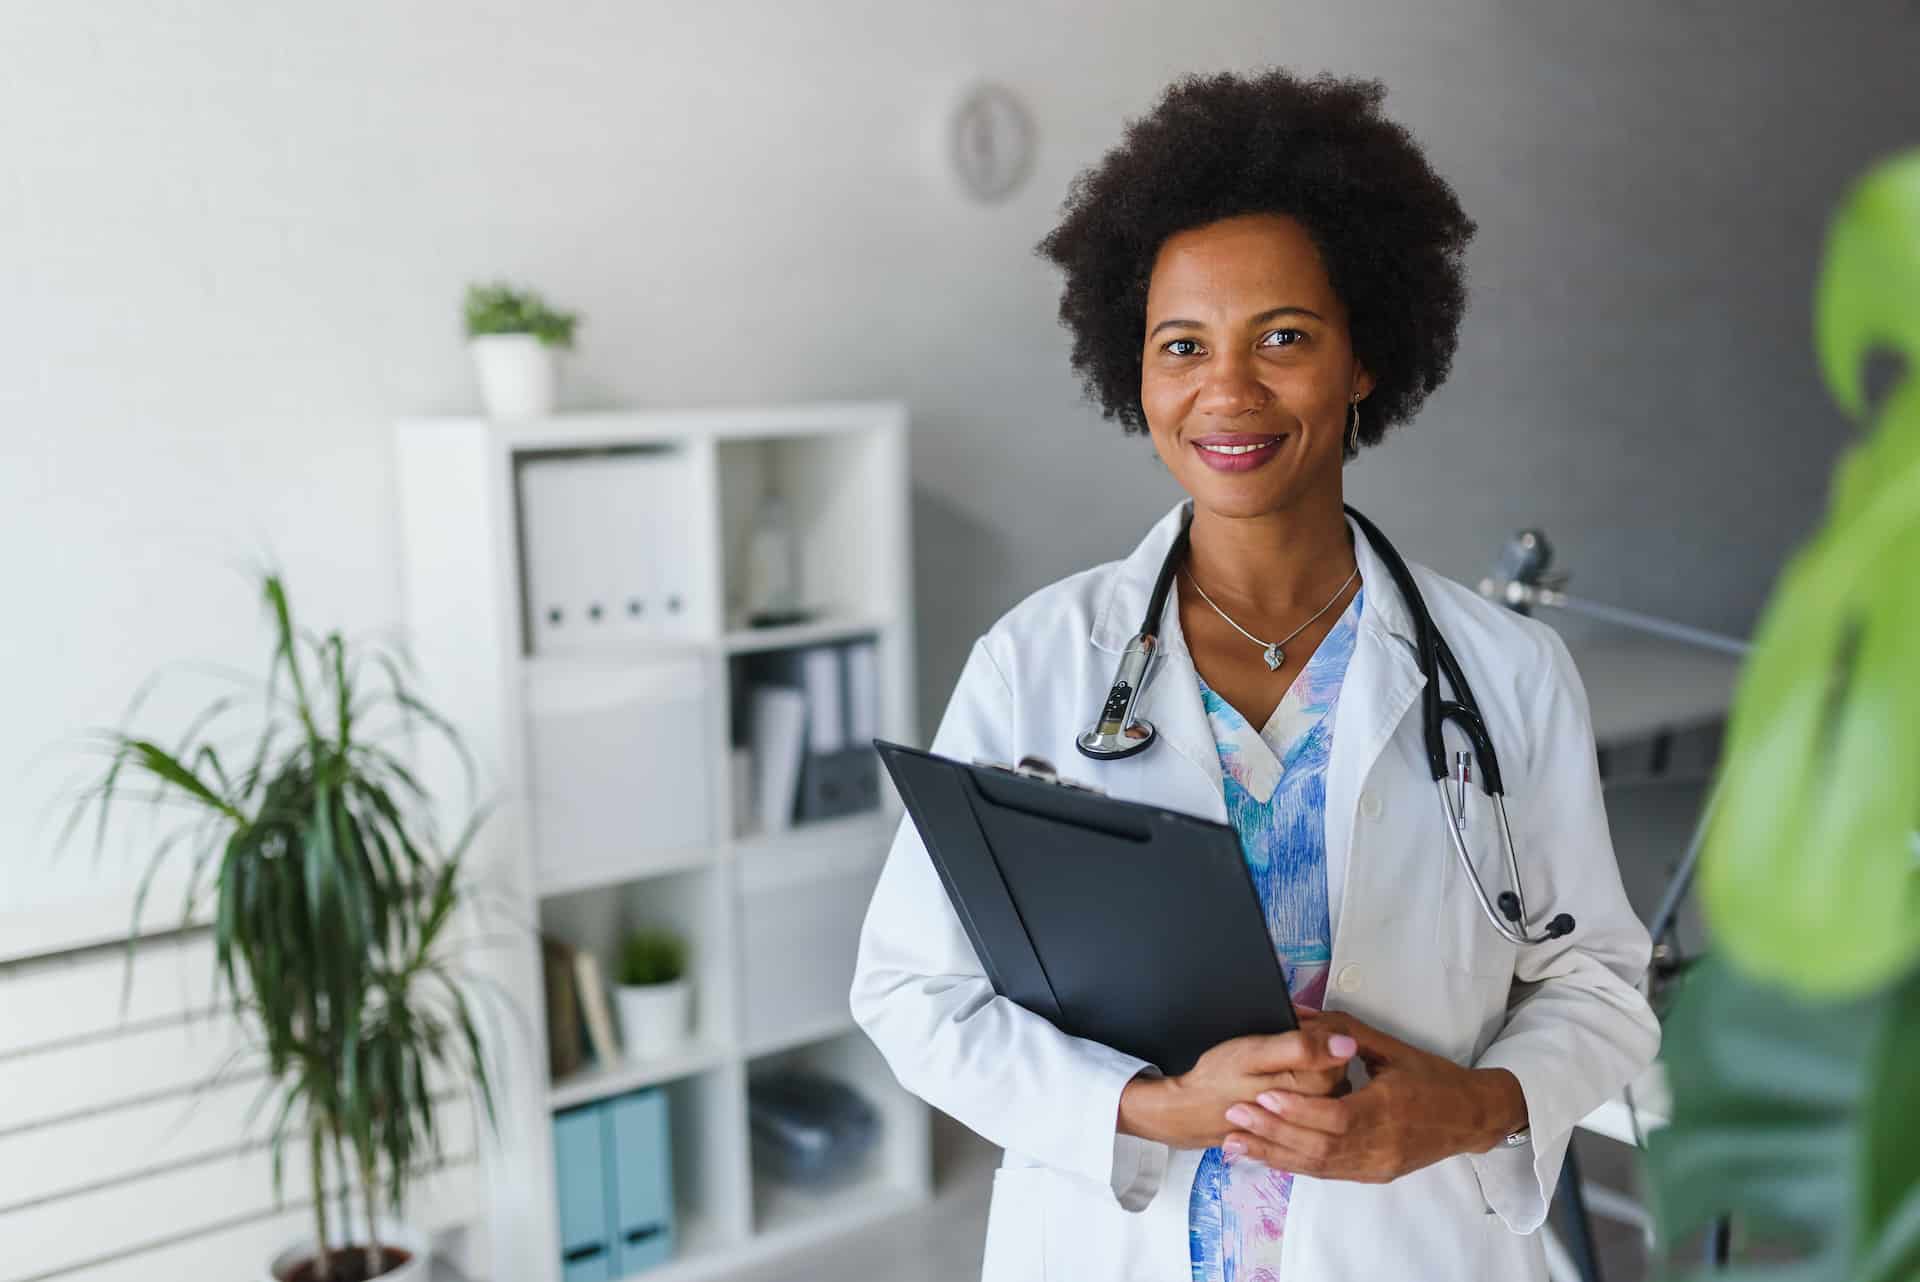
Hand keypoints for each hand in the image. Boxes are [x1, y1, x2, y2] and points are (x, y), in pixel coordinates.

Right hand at [1119, 1017, 1357, 1150]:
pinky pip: (1315, 1093)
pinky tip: (1277, 1077)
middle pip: (1337, 1062)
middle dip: (1314, 1043)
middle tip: (1279, 1040)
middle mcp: (1320, 1107)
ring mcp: (1312, 1117)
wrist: (1192, 1111)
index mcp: (1315, 1087)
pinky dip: (1300, 1078)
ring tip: (1274, 1057)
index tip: (1294, 1023)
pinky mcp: (1300, 1122)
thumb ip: (1301, 1047)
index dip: (1319, 1029)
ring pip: (1328, 1077)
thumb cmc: (1218, 1080)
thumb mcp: (1254, 1053)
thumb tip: (1346, 1043)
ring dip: (1308, 1061)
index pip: (1340, 1047)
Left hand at [1220, 1011, 1529, 1182]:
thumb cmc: (1431, 1077)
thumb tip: (1298, 1012)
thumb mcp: (1391, 1047)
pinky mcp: (1373, 1175)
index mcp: (1389, 1108)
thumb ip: (1343, 1031)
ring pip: (1319, 1166)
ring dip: (1275, 1155)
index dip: (1298, 1109)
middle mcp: (1382, 1143)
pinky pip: (1327, 1173)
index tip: (1262, 1095)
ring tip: (1236, 1144)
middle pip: (1320, 1146)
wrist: (1471, 1117)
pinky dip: (1294, 1165)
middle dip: (1273, 1133)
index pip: (1336, 1116)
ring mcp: (1377, 1164)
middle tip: (1234, 1118)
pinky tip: (1267, 1155)